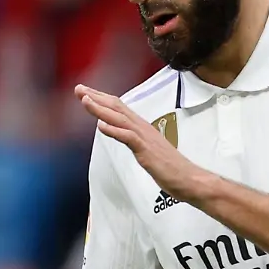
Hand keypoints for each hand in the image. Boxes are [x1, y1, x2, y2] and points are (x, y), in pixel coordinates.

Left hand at [75, 85, 207, 201]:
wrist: (189, 180)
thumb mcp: (149, 150)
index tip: (86, 92)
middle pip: (117, 107)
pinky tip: (101, 126)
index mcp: (143, 128)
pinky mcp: (147, 151)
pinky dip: (114, 130)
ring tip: (85, 100)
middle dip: (96, 97)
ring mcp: (145, 138)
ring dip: (101, 109)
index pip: (119, 108)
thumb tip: (124, 135)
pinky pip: (128, 138)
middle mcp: (143, 128)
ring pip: (120, 118)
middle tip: (78, 88)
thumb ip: (137, 141)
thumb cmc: (171, 168)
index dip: (102, 98)